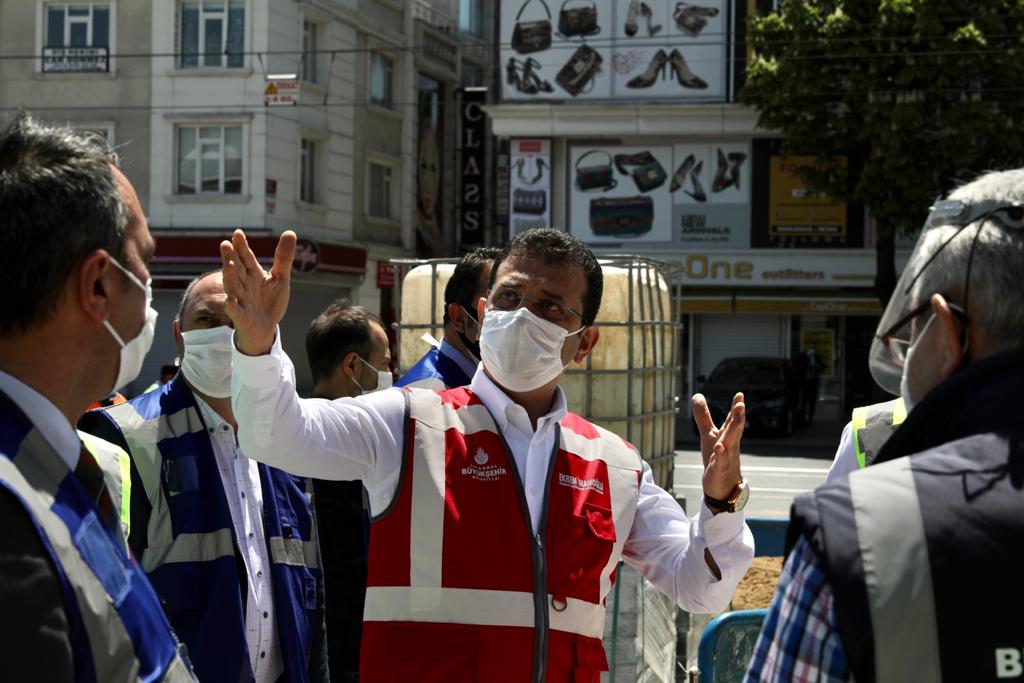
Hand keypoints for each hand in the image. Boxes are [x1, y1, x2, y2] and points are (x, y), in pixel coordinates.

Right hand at [219, 229, 296, 355]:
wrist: (266, 328)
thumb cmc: (270, 301)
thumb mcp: (280, 278)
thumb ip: (283, 257)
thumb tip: (290, 232)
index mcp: (254, 275)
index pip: (247, 258)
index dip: (242, 247)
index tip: (237, 233)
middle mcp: (245, 285)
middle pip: (237, 270)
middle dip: (231, 257)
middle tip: (225, 244)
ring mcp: (241, 301)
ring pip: (233, 287)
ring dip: (229, 276)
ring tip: (228, 265)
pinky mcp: (241, 317)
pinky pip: (235, 312)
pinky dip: (232, 307)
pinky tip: (230, 300)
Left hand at [691, 392, 744, 502]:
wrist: (723, 487)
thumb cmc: (718, 458)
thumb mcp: (708, 435)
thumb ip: (703, 416)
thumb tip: (696, 395)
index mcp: (728, 436)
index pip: (733, 420)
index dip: (736, 408)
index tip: (740, 395)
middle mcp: (730, 445)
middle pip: (735, 429)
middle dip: (738, 417)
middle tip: (741, 404)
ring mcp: (726, 458)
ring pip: (730, 444)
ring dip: (732, 433)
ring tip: (734, 422)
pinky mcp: (719, 470)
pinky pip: (721, 461)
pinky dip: (721, 454)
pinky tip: (719, 447)